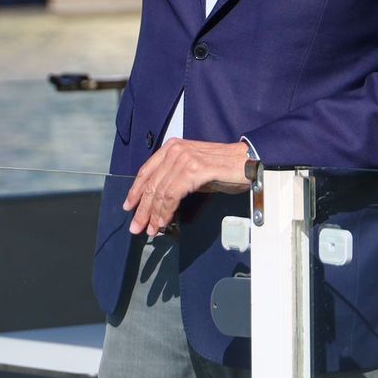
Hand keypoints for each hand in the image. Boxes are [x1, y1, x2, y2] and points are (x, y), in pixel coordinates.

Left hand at [123, 139, 250, 235]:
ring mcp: (184, 158)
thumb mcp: (194, 170)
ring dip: (153, 214)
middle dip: (142, 209)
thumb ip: (175, 181)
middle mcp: (175, 150)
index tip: (129, 207)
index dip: (135, 191)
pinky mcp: (193, 169)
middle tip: (136, 226)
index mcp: (172, 148)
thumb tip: (160, 204)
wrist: (248, 162)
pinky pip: (172, 195)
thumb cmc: (225, 168)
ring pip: (159, 192)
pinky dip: (166, 211)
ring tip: (151, 229)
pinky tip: (164, 221)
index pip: (146, 171)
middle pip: (151, 184)